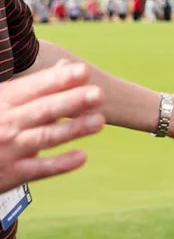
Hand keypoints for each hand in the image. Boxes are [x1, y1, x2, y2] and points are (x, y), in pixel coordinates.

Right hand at [0, 62, 104, 190]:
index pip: (35, 88)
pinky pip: (40, 169)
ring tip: (100, 121)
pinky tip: (82, 157)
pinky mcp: (13, 174)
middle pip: (43, 110)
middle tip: (98, 94)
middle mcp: (7, 124)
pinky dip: (61, 163)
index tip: (83, 71)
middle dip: (71, 101)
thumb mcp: (4, 99)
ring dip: (73, 129)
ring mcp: (10, 149)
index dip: (59, 79)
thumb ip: (37, 86)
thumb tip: (67, 65)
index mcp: (4, 101)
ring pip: (45, 137)